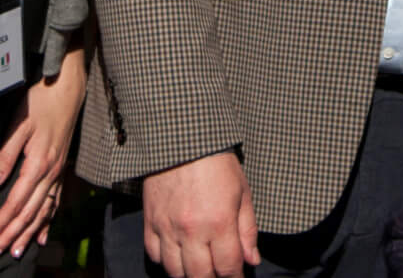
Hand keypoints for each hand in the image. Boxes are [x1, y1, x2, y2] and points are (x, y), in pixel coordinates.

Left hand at [0, 72, 81, 259]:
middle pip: (31, 212)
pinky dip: (48, 220)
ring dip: (30, 232)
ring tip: (18, 250)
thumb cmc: (40, 102)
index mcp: (39, 164)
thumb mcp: (18, 124)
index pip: (17, 202)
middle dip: (14, 234)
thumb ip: (5, 155)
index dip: (3, 222)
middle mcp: (51, 173)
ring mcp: (58, 172)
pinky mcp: (61, 168)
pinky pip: (56, 201)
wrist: (67, 89)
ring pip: (44, 211)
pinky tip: (42, 233)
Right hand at [141, 150, 259, 277]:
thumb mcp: (242, 192)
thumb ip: (247, 230)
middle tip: (218, 274)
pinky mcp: (150, 221)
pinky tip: (177, 256)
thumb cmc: (217, 163)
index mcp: (219, 222)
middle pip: (201, 276)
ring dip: (189, 275)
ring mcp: (168, 228)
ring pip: (175, 271)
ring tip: (198, 268)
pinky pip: (154, 255)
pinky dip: (165, 261)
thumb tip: (252, 260)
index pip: (228, 268)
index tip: (236, 277)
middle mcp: (192, 230)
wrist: (182, 139)